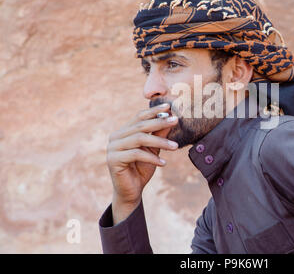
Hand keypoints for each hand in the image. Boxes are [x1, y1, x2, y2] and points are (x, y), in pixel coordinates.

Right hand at [106, 103, 177, 222]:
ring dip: (160, 142)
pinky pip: (136, 154)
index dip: (154, 111)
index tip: (169, 106)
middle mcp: (115, 137)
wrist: (132, 191)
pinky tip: (164, 163)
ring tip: (175, 147)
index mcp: (123, 132)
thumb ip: (159, 134)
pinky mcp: (113, 160)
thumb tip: (171, 118)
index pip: (139, 117)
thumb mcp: (154, 150)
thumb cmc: (142, 168)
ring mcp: (112, 148)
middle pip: (140, 126)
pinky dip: (152, 158)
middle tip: (175, 121)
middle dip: (160, 123)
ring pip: (139, 139)